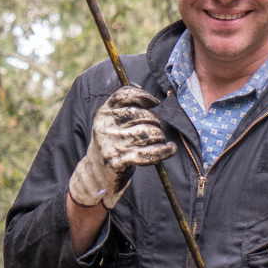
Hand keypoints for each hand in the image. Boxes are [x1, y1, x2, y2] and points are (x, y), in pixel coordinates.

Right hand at [67, 86, 175, 208]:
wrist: (96, 173)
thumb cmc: (112, 143)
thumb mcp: (111, 123)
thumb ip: (125, 108)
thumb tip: (149, 98)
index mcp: (103, 113)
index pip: (123, 95)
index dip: (143, 95)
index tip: (155, 102)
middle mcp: (104, 126)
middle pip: (138, 114)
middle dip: (154, 120)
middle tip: (157, 127)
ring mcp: (111, 144)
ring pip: (146, 133)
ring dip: (159, 135)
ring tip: (159, 139)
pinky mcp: (119, 161)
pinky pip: (148, 153)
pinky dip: (164, 150)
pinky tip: (170, 148)